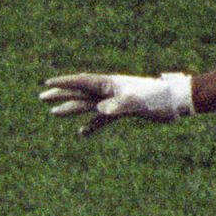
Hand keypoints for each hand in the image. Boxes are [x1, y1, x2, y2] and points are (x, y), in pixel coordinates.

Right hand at [40, 72, 193, 134]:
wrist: (175, 101)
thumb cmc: (157, 98)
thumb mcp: (137, 102)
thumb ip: (119, 106)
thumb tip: (101, 111)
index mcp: (109, 84)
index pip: (82, 81)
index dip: (64, 83)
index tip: (47, 82)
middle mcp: (109, 91)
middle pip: (80, 92)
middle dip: (61, 94)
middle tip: (41, 97)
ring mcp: (115, 101)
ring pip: (87, 105)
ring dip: (71, 109)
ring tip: (53, 113)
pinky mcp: (122, 111)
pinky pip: (102, 119)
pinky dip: (91, 126)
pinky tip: (81, 133)